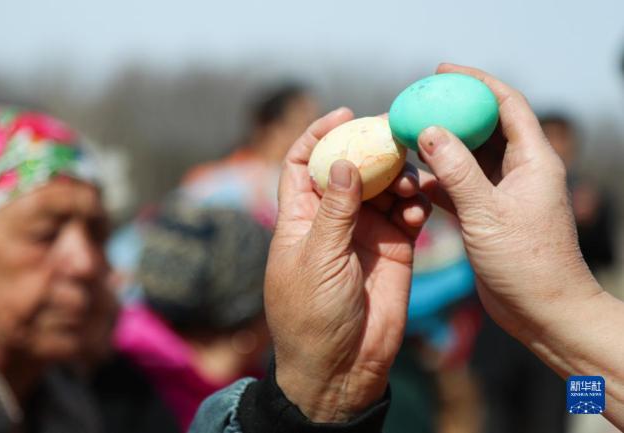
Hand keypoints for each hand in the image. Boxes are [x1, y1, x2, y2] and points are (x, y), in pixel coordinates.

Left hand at [265, 108, 429, 421]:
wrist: (342, 365)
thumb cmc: (312, 316)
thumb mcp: (316, 259)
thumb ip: (334, 211)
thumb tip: (344, 163)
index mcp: (302, 218)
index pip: (304, 163)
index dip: (318, 135)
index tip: (344, 116)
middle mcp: (334, 219)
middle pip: (351, 167)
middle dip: (370, 148)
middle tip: (395, 135)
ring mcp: (366, 231)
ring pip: (384, 186)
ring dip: (398, 176)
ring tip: (409, 183)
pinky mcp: (395, 247)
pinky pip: (409, 212)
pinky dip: (416, 203)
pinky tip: (419, 208)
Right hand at [415, 63, 599, 338]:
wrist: (542, 311)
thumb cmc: (526, 262)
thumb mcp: (487, 212)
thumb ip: (457, 171)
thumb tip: (427, 131)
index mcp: (533, 160)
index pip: (506, 104)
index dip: (476, 82)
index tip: (442, 72)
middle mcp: (520, 170)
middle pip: (485, 126)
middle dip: (453, 112)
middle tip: (418, 102)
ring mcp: (503, 193)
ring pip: (469, 157)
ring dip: (442, 147)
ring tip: (408, 136)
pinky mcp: (488, 214)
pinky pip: (460, 186)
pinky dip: (438, 180)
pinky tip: (414, 180)